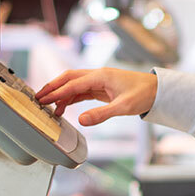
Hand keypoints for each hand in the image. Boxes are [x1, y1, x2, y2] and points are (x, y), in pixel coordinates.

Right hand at [35, 68, 157, 126]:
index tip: (44, 100)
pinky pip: (81, 91)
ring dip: (60, 94)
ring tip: (48, 106)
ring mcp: (99, 81)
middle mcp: (97, 75)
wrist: (156, 90)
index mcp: (101, 76)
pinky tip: (63, 107)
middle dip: (52, 87)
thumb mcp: (122, 107)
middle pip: (68, 78)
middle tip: (38, 98)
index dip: (57, 93)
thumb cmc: (143, 94)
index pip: (73, 83)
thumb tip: (81, 120)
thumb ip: (101, 114)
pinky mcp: (101, 88)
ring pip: (73, 84)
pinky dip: (70, 98)